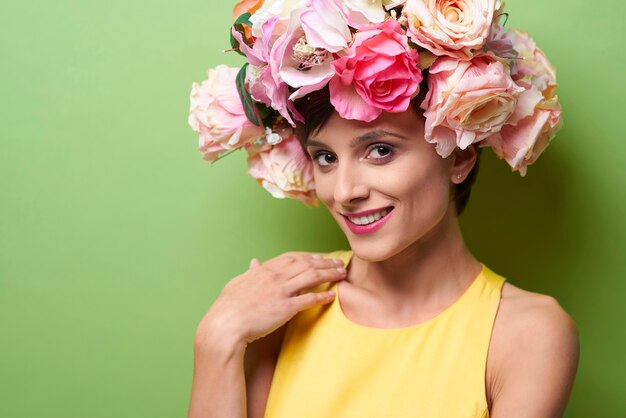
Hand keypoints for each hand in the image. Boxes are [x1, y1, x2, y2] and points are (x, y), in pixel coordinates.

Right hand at [196, 252, 346, 347]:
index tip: (321, 257)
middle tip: (339, 263)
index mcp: (264, 270)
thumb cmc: (227, 306)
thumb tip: (254, 262)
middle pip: (306, 264)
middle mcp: (275, 277)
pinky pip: (308, 299)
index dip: (309, 256)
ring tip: (342, 274)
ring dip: (329, 274)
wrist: (225, 325)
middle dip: (325, 262)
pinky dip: (322, 296)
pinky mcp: (285, 308)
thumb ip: (250, 272)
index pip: (292, 257)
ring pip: (311, 278)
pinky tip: (332, 296)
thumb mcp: (237, 283)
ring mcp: (281, 292)